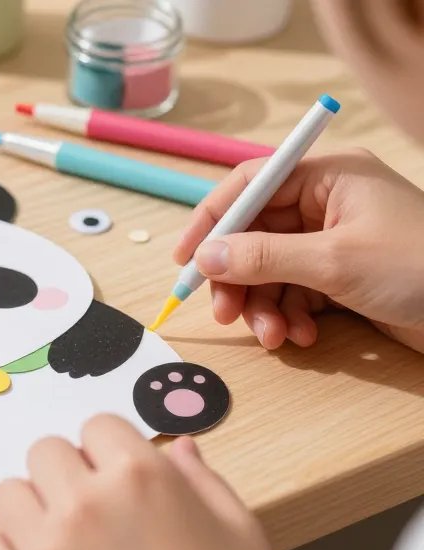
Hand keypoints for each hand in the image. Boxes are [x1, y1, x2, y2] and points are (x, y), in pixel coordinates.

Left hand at [0, 415, 276, 549]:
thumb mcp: (239, 537)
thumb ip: (204, 483)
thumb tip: (180, 447)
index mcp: (142, 479)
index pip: (98, 426)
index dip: (110, 451)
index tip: (119, 478)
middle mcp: (85, 505)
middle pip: (45, 451)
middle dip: (66, 474)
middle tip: (90, 510)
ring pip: (8, 494)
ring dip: (31, 511)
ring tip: (63, 542)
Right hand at [174, 149, 423, 351]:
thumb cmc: (421, 270)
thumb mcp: (334, 262)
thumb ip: (262, 257)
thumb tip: (204, 258)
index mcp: (328, 177)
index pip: (251, 185)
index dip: (212, 219)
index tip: (185, 258)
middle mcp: (328, 203)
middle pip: (255, 233)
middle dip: (238, 277)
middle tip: (225, 314)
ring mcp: (336, 241)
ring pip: (271, 269)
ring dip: (264, 306)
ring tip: (273, 337)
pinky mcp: (344, 276)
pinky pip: (295, 291)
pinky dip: (290, 316)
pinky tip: (302, 338)